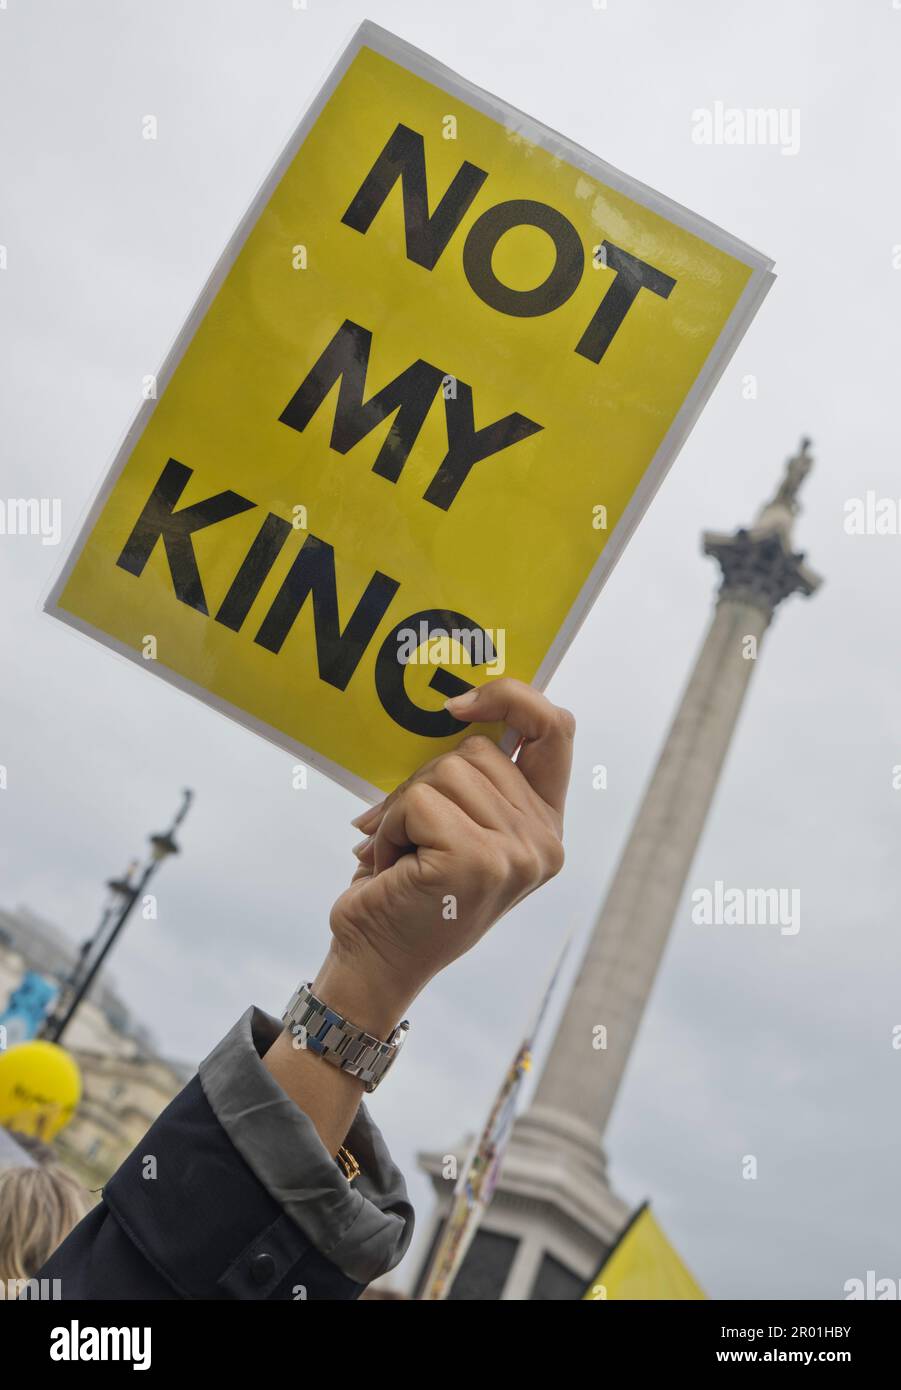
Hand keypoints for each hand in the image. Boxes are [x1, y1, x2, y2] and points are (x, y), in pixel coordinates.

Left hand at [319, 678, 574, 1032]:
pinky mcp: (478, 860)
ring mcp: (517, 854)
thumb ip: (475, 777)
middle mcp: (544, 842)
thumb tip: (459, 703)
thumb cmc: (406, 889)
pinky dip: (389, 827)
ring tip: (402, 856)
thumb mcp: (455, 824)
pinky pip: (419, 799)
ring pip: (446, 770)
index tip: (458, 705)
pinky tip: (391, 868)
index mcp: (546, 826)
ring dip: (403, 808)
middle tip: (408, 834)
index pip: (555, 729)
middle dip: (426, 780)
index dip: (512, 697)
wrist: (376, 962)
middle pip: (479, 749)